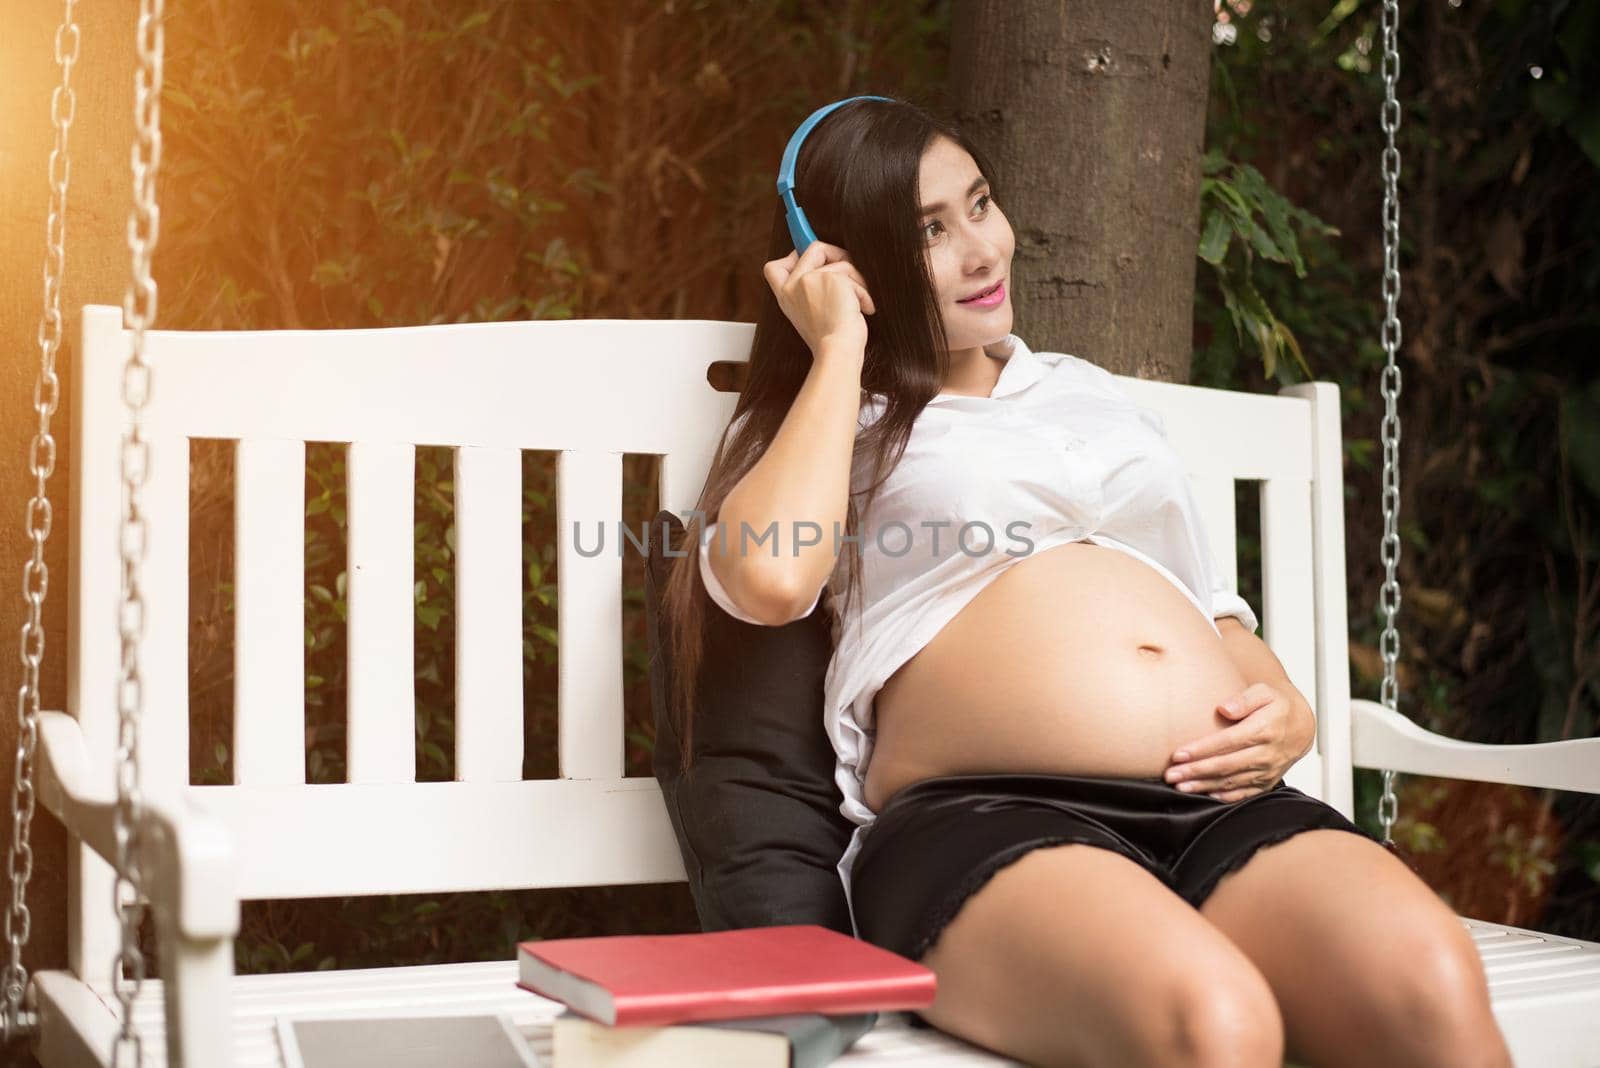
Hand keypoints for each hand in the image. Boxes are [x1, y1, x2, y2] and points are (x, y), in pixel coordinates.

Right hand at [762, 240, 874, 355]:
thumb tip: (832, 260)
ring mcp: (808, 279)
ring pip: (840, 261)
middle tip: (850, 273)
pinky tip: (863, 307)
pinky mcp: (828, 277)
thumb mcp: (815, 313)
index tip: (809, 255)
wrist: (838, 352)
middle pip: (814, 248)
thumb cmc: (833, 340)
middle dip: (838, 255)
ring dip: (856, 280)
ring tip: (858, 303)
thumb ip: (814, 289)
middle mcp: (792, 286)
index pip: (773, 268)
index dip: (792, 256)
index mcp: (786, 298)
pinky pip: (852, 271)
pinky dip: (863, 290)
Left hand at [1164, 682, 1311, 801]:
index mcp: (1264, 730)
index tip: (1178, 754)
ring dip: (1204, 786)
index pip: (1227, 742)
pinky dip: (1225, 796)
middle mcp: (1266, 754)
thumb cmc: (1278, 706)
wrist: (1302, 726)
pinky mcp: (1267, 781)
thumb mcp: (1265, 692)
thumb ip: (1244, 699)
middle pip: (1225, 765)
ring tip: (1180, 786)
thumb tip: (1224, 709)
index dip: (1201, 750)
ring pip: (1232, 782)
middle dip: (1195, 771)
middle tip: (1171, 775)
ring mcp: (1267, 771)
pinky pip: (1244, 793)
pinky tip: (1205, 795)